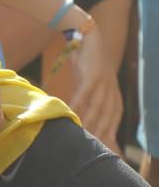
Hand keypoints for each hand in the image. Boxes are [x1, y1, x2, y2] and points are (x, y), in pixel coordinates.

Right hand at [68, 27, 122, 151]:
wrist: (87, 35)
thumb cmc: (86, 61)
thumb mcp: (89, 83)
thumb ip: (88, 100)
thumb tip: (80, 116)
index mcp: (113, 95)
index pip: (113, 120)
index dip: (110, 135)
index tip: (107, 151)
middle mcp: (112, 91)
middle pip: (107, 118)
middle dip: (102, 134)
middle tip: (94, 150)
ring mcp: (103, 83)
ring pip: (98, 108)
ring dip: (91, 123)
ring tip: (83, 136)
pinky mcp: (92, 75)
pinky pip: (84, 93)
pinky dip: (79, 104)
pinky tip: (72, 113)